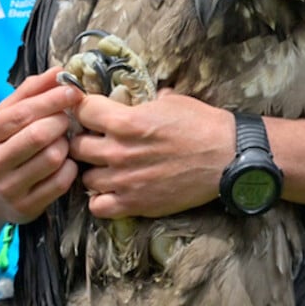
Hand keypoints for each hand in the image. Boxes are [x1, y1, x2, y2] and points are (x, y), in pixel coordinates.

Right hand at [0, 67, 80, 222]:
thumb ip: (29, 93)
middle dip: (61, 123)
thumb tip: (58, 70)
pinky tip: (65, 162)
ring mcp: (8, 188)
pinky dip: (71, 168)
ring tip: (63, 140)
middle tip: (67, 119)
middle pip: (39, 136)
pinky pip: (61, 182)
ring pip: (53, 159)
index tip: (73, 91)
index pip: (22, 114)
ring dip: (67, 145)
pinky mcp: (26, 208)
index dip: (52, 100)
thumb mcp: (1, 118)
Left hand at [69, 91, 232, 217]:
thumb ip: (144, 102)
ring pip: (85, 177)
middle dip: (85, 141)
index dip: (86, 110)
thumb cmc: (204, 126)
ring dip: (94, 171)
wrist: (228, 159)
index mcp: (125, 121)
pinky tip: (114, 191)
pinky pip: (98, 207)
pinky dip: (102, 200)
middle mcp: (118, 151)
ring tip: (109, 169)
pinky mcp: (136, 203)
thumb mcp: (172, 101)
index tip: (95, 113)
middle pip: (76, 146)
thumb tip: (136, 98)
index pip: (81, 111)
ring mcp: (125, 180)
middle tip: (99, 142)